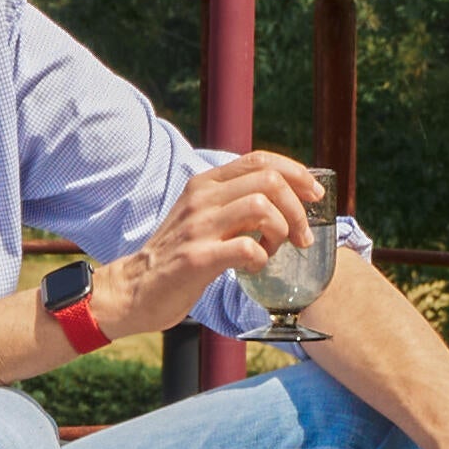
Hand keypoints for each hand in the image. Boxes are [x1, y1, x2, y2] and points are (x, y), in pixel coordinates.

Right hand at [109, 149, 332, 327]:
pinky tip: (253, 268)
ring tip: (272, 250)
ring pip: (262, 207)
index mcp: (205, 184)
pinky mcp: (197, 258)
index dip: (297, 173)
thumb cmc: (176, 255)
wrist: (133, 289)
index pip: (261, 159)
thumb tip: (283, 197)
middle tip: (301, 237)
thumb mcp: (201, 216)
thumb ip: (232, 202)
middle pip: (269, 181)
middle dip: (298, 209)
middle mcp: (202, 198)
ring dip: (281, 232)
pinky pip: (248, 248)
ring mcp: (198, 227)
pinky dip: (261, 258)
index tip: (315, 195)